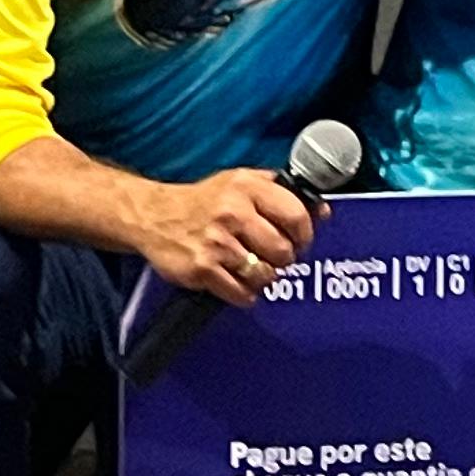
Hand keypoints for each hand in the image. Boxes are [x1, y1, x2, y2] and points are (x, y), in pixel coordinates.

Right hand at [132, 167, 318, 306]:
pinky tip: (239, 283)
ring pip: (264, 274)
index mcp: (247, 188)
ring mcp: (217, 243)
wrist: (153, 215)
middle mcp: (233, 213)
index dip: (305, 234)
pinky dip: (245, 294)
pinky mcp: (202, 268)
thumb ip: (280, 190)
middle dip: (284, 259)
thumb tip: (321, 210)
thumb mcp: (241, 181)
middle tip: (276, 258)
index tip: (301, 241)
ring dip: (264, 278)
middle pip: (282, 250)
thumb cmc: (203, 200)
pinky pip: (241, 293)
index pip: (295, 215)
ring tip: (254, 269)